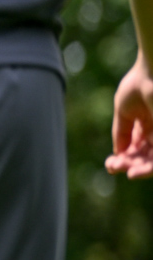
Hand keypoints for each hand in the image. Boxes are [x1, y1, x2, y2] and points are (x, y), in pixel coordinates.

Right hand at [109, 53, 152, 178]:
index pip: (136, 148)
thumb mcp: (123, 111)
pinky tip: (134, 171)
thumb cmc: (138, 85)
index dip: (123, 158)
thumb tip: (117, 153)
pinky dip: (149, 167)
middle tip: (114, 168)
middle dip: (130, 164)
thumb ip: (121, 132)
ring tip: (127, 173)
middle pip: (145, 156)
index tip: (111, 164)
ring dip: (140, 169)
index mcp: (147, 124)